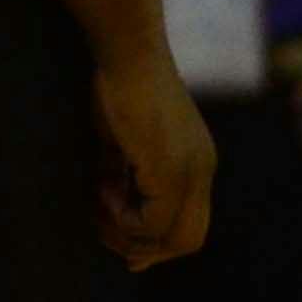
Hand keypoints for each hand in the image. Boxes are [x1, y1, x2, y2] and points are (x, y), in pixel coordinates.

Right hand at [94, 45, 212, 269]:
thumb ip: (123, 173)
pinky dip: (121, 216)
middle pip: (188, 240)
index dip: (154, 242)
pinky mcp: (169, 170)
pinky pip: (152, 221)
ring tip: (98, 200)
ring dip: (126, 231)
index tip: (117, 240)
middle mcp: (202, 170)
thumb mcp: (122, 140)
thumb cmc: (118, 85)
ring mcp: (191, 172)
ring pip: (172, 237)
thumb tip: (109, 206)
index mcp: (197, 162)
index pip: (190, 223)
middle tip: (104, 234)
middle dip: (144, 249)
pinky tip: (102, 186)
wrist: (127, 53)